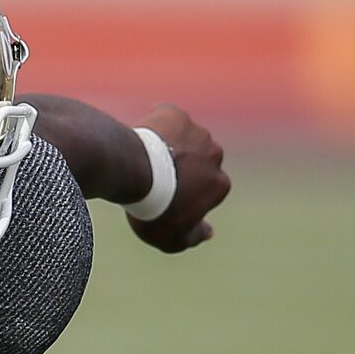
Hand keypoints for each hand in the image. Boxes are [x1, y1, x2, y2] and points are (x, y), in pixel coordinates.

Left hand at [130, 104, 228, 252]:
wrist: (134, 174)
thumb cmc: (153, 209)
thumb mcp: (172, 238)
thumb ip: (193, 236)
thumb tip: (208, 233)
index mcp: (219, 183)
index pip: (204, 190)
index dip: (182, 195)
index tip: (162, 199)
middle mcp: (215, 154)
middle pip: (196, 162)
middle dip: (178, 169)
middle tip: (151, 179)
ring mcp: (196, 132)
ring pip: (182, 139)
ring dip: (167, 146)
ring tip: (141, 160)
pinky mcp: (175, 115)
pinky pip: (165, 117)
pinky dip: (154, 124)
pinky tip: (138, 137)